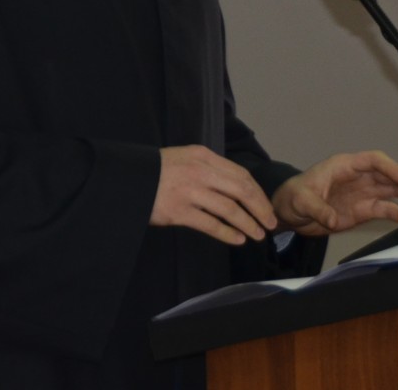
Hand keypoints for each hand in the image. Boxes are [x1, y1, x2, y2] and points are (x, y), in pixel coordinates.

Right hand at [151, 145, 277, 245]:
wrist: (126, 179)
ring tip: (258, 235)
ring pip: (229, 209)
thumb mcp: (185, 159)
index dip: (258, 193)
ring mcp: (190, 191)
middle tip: (270, 224)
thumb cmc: (157, 171)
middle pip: (242, 190)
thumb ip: (208, 169)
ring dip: (248, 223)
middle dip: (260, 209)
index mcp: (204, 156)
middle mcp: (201, 171)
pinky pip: (210, 224)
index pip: (241, 175)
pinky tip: (237, 240)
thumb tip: (234, 187)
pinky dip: (227, 233)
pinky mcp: (178, 211)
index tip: (266, 207)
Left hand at [271, 151, 397, 235]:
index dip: (392, 168)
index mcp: (345, 166)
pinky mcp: (361, 211)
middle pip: (388, 175)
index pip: (375, 161)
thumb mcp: (301, 200)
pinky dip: (397, 213)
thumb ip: (318, 208)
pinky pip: (383, 210)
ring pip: (390, 191)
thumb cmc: (292, 197)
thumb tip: (334, 218)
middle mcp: (358, 177)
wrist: (288, 214)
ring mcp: (361, 194)